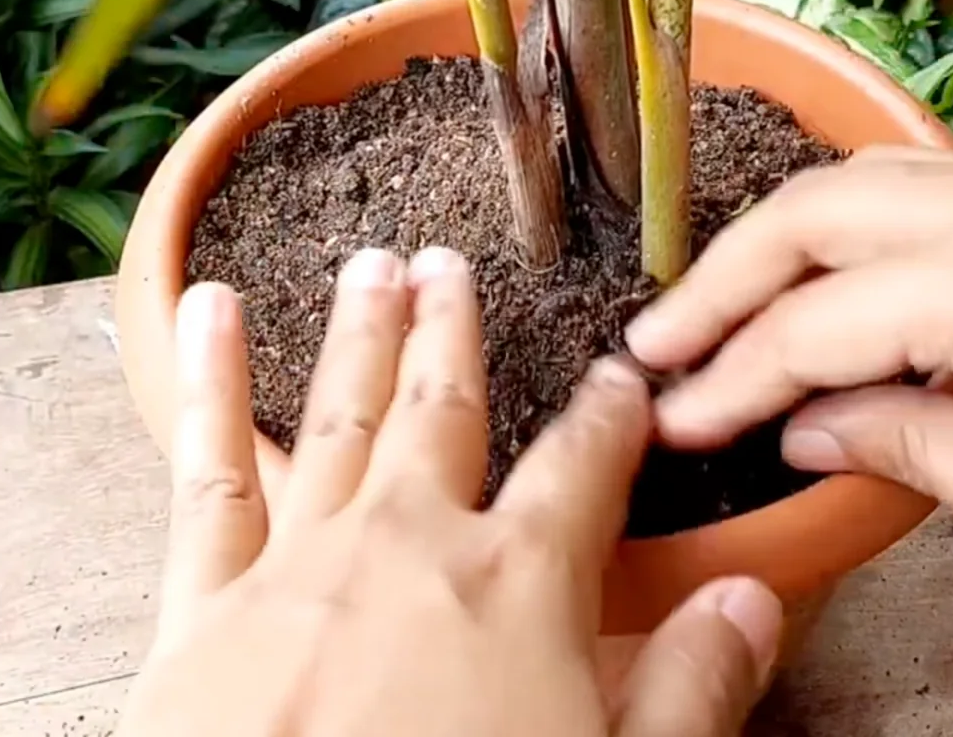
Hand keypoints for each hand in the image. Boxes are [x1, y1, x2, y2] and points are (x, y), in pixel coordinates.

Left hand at [121, 247, 784, 736]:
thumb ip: (689, 688)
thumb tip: (750, 598)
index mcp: (519, 586)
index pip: (582, 470)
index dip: (608, 418)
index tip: (619, 378)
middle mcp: (410, 547)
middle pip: (444, 413)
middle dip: (452, 334)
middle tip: (449, 265)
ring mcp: (301, 567)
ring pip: (340, 418)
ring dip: (359, 335)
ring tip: (368, 265)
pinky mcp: (202, 609)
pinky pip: (209, 475)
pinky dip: (206, 383)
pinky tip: (203, 311)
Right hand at [624, 149, 952, 614]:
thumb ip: (915, 451)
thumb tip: (813, 426)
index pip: (814, 322)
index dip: (729, 377)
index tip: (668, 418)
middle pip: (818, 212)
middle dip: (723, 280)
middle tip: (659, 347)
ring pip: (875, 180)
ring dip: (789, 242)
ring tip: (728, 312)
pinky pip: (940, 190)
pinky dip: (867, 234)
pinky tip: (845, 290)